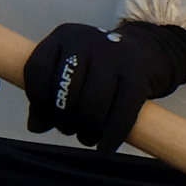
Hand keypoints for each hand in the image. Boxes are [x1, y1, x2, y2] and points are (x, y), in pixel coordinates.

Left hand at [21, 21, 185, 151]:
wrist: (150, 51)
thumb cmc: (101, 68)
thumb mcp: (72, 72)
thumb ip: (47, 97)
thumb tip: (35, 127)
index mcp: (64, 36)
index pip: (37, 70)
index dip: (38, 100)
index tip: (47, 116)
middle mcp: (87, 41)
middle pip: (67, 92)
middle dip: (65, 120)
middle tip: (70, 130)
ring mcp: (115, 55)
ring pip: (93, 104)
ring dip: (87, 131)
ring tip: (87, 138)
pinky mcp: (139, 73)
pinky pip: (122, 112)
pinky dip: (112, 135)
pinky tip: (106, 148)